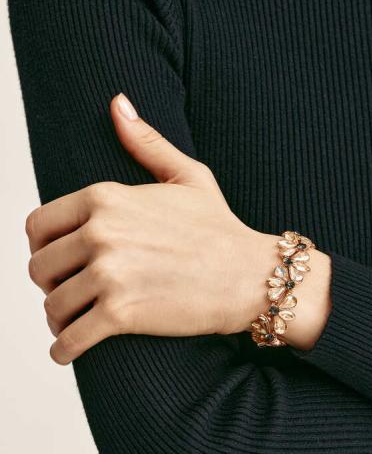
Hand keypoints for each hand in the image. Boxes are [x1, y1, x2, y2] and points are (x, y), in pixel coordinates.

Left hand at [25, 93, 281, 363]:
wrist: (252, 275)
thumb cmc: (220, 227)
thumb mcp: (186, 176)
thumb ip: (145, 141)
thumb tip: (118, 102)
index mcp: (105, 197)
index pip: (38, 225)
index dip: (44, 246)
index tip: (59, 260)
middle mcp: (100, 232)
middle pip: (39, 267)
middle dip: (51, 284)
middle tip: (71, 293)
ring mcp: (109, 274)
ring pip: (52, 304)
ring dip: (58, 319)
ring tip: (73, 323)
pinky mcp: (120, 314)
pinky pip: (69, 339)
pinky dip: (64, 350)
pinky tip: (69, 351)